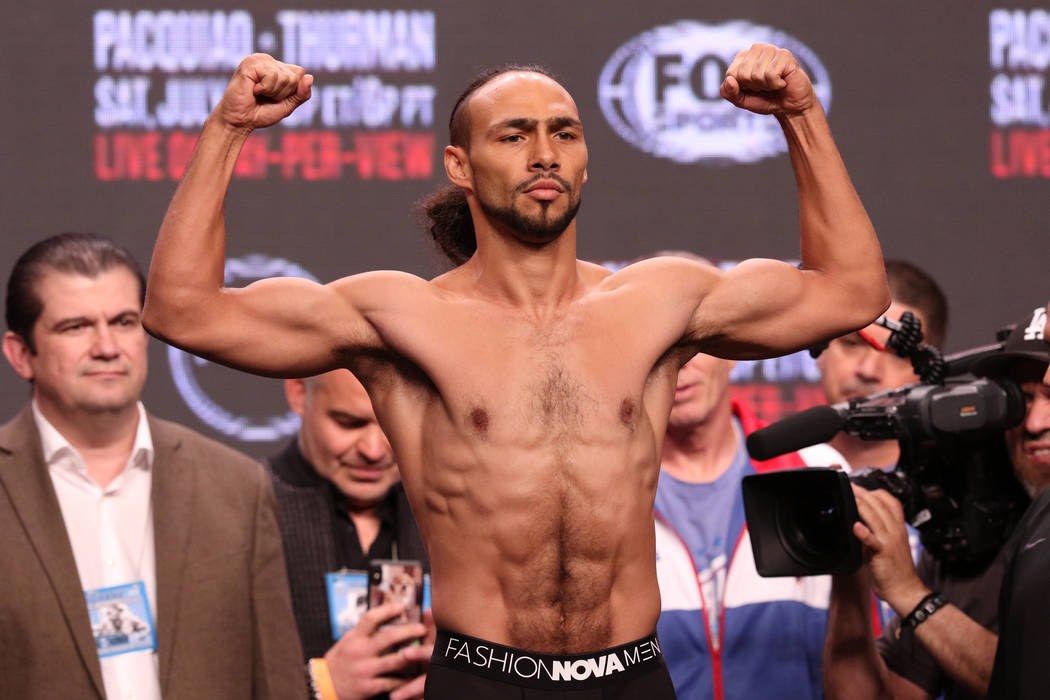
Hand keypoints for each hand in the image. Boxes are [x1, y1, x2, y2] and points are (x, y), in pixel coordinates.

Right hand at [215, 53, 311, 131]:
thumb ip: (301, 94)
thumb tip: (310, 77)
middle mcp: (268, 60)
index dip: (291, 91)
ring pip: (284, 76)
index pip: (300, 73)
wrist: (239, 121)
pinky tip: (253, 89)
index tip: (275, 97)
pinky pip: (272, 76)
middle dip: (283, 92)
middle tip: (265, 96)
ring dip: (273, 91)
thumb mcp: (288, 106)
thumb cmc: (260, 113)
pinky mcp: (250, 63)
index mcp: (277, 67)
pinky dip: (265, 88)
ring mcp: (258, 59)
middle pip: (294, 75)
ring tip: (258, 93)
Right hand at [325, 602, 427, 699]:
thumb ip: (363, 632)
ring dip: (412, 656)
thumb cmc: (339, 662)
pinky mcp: (369, 687)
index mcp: (354, 638)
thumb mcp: (347, 642)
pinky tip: (414, 676)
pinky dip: (405, 679)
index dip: (387, 610)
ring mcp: (365, 670)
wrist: (325, 686)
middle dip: (408, 632)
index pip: (371, 618)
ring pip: (394, 661)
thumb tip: (385, 615)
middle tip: (422, 629)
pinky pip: (392, 682)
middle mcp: (359, 652)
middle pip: (388, 637)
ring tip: (424, 652)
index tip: (402, 606)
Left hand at [720, 44, 814, 115]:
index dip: (741, 87)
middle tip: (765, 87)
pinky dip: (776, 84)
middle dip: (754, 87)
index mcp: (743, 57)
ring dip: (765, 86)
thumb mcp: (742, 100)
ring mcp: (771, 49)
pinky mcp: (785, 55)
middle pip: (743, 73)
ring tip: (774, 84)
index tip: (752, 88)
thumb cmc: (766, 100)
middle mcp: (756, 49)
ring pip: (756, 74)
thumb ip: (729, 93)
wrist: (790, 107)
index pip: (731, 74)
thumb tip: (729, 80)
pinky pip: (770, 74)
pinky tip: (782, 82)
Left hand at [850, 486, 928, 613]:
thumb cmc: (894, 569)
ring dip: (862, 505)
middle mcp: (896, 530)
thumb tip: (857, 521)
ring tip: (851, 495)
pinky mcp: (884, 552)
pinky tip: (855, 526)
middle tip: (849, 485)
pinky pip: (873, 540)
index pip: (891, 501)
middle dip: (864, 493)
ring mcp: (890, 540)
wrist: (905, 590)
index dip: (875, 492)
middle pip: (881, 505)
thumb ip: (875, 532)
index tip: (859, 486)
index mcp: (898, 527)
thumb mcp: (886, 544)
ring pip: (876, 517)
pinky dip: (864, 532)